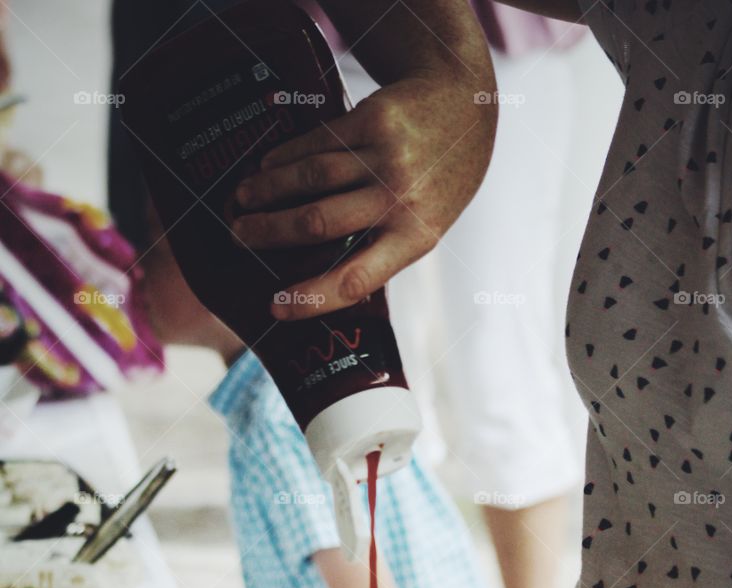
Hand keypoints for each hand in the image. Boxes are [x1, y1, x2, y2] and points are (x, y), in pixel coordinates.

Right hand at [232, 76, 496, 318]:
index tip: (275, 308)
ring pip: (311, 179)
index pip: (356, 279)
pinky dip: (285, 156)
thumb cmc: (438, 180)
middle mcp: (400, 200)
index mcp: (414, 239)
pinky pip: (318, 143)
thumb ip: (380, 246)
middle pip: (318, 222)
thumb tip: (320, 277)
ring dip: (268, 191)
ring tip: (242, 199)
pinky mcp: (373, 120)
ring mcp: (387, 158)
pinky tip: (267, 165)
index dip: (312, 298)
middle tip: (238, 237)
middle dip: (269, 232)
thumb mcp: (424, 223)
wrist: (465, 107)